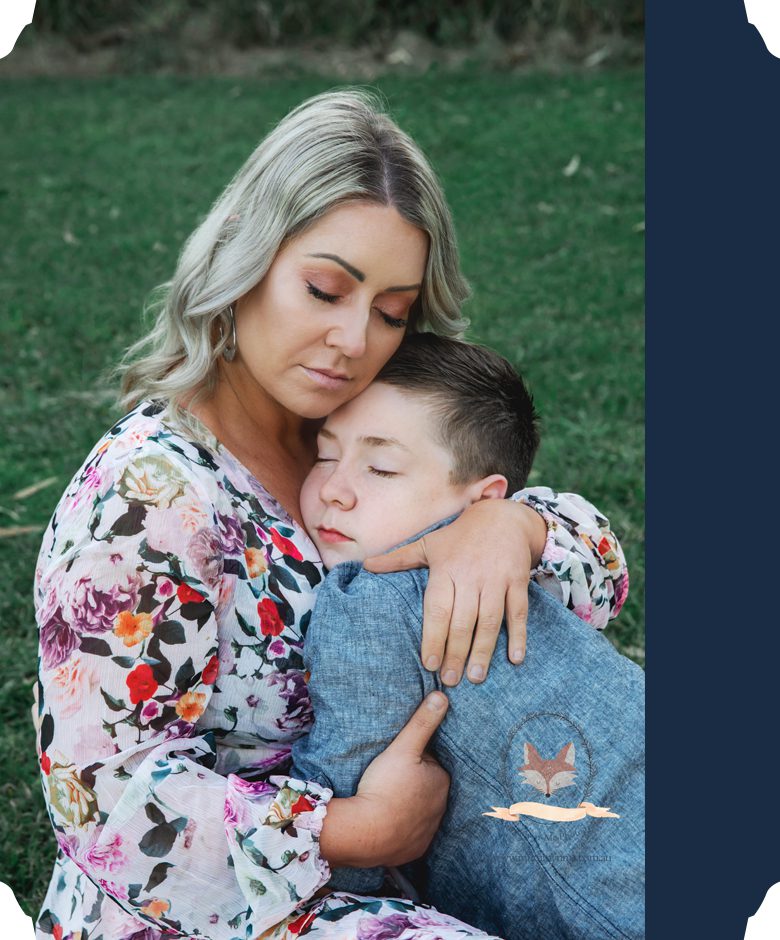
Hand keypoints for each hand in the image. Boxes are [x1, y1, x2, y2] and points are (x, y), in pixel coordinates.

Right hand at [318, 692, 449, 868]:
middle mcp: (441, 808)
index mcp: (442, 781)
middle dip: (412, 781)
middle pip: (426, 787)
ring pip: (419, 810)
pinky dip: (401, 827)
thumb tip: (443, 696)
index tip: (396, 759)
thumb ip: (422, 722)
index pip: (430, 763)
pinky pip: (410, 833)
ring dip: (406, 804)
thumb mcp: (403, 747)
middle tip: (387, 777)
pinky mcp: (414, 849)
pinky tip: (385, 819)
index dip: (413, 758)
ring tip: (384, 797)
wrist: (366, 833)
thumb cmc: (385, 786)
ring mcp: (428, 831)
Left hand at [364, 499, 546, 685]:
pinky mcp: (518, 581)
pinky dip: (519, 635)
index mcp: (446, 569)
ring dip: (484, 650)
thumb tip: (365, 565)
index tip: (428, 663)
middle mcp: (471, 576)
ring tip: (475, 677)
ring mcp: (496, 579)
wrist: (502, 517)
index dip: (433, 637)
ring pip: (490, 620)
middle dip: (456, 652)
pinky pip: (518, 611)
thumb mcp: (428, 544)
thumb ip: (398, 558)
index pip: (437, 609)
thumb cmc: (459, 536)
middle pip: (463, 620)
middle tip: (449, 679)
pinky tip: (515, 659)